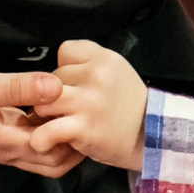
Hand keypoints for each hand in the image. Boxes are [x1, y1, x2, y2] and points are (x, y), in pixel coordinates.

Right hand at [0, 69, 84, 177]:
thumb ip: (17, 87)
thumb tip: (55, 86)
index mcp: (2, 140)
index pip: (48, 149)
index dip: (68, 133)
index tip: (79, 110)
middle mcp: (6, 153)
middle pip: (52, 163)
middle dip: (72, 145)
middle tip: (84, 118)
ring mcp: (5, 152)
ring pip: (46, 163)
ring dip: (64, 146)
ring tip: (74, 121)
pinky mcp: (4, 146)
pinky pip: (35, 154)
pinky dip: (51, 142)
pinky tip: (56, 120)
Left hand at [27, 38, 148, 168]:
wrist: (151, 137)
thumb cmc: (129, 105)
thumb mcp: (117, 70)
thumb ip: (89, 62)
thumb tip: (55, 68)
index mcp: (104, 59)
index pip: (64, 51)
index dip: (66, 68)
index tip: (76, 84)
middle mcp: (96, 76)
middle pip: (51, 78)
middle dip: (55, 94)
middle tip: (69, 108)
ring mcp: (89, 102)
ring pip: (43, 102)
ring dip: (47, 116)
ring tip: (58, 123)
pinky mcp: (83, 128)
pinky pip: (47, 131)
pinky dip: (41, 139)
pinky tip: (48, 142)